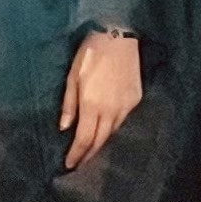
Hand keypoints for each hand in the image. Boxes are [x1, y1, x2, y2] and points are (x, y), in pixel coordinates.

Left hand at [59, 30, 142, 170]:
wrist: (117, 36)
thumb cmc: (90, 54)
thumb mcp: (72, 77)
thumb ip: (69, 105)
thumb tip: (65, 128)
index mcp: (91, 105)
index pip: (84, 139)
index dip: (77, 155)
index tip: (70, 165)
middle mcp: (110, 110)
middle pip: (100, 141)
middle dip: (88, 154)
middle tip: (80, 163)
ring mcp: (125, 106)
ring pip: (112, 132)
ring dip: (101, 141)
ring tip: (91, 148)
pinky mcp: (135, 99)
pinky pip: (122, 120)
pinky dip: (112, 126)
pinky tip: (106, 126)